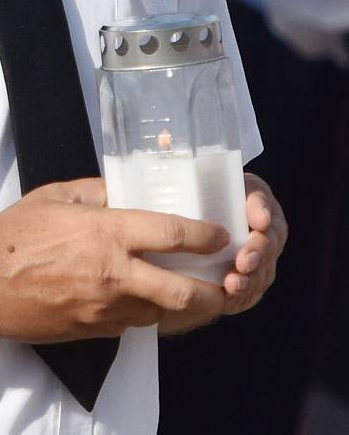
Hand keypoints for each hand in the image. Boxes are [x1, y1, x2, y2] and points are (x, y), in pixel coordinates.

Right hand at [0, 177, 230, 343]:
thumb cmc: (14, 234)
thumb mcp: (56, 196)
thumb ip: (99, 191)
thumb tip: (128, 190)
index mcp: (107, 233)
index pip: (174, 235)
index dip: (206, 236)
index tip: (219, 236)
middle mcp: (113, 274)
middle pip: (184, 294)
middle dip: (213, 294)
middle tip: (224, 287)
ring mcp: (104, 308)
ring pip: (160, 315)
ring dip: (176, 307)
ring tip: (185, 296)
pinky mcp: (91, 331)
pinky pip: (129, 326)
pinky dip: (139, 316)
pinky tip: (136, 304)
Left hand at [158, 174, 284, 334]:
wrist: (163, 246)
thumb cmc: (172, 206)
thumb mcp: (170, 181)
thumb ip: (171, 159)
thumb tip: (163, 138)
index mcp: (242, 193)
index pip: (258, 195)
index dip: (261, 206)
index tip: (257, 219)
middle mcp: (255, 223)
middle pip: (271, 235)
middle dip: (261, 249)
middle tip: (244, 260)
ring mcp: (254, 253)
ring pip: (264, 265)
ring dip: (253, 276)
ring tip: (234, 283)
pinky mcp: (245, 279)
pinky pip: (252, 289)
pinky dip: (244, 294)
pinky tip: (230, 296)